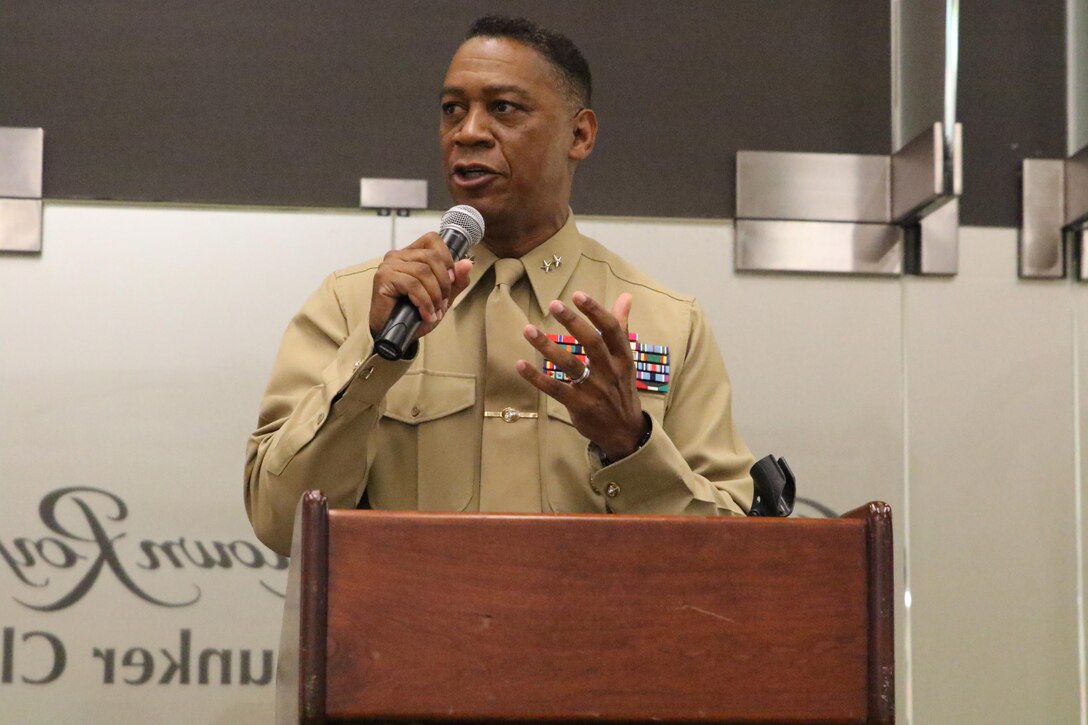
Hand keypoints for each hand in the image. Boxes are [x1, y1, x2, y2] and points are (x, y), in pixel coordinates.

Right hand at [369, 232, 473, 341]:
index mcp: (412, 254)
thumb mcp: (442, 297)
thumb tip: (467, 263)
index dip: (447, 259)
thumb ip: (456, 281)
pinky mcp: (384, 278)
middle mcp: (398, 255)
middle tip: (443, 303)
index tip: (451, 280)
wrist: (394, 335)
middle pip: (432, 257)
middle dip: (444, 282)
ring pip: (423, 271)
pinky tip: (426, 314)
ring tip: (434, 311)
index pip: (433, 240)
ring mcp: (389, 265)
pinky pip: (413, 284)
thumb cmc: (414, 314)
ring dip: (434, 295)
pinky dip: (424, 302)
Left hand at [516, 291, 647, 461]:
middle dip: (572, 322)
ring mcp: (594, 390)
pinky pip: (555, 389)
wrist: (624, 431)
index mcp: (622, 358)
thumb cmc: (621, 389)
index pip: (611, 330)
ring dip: (548, 346)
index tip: (578, 295)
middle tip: (554, 304)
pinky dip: (537, 377)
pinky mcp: (579, 406)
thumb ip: (621, 327)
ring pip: (570, 365)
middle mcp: (610, 372)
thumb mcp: (626, 359)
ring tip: (528, 329)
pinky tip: (520, 364)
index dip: (596, 311)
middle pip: (592, 343)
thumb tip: (625, 297)